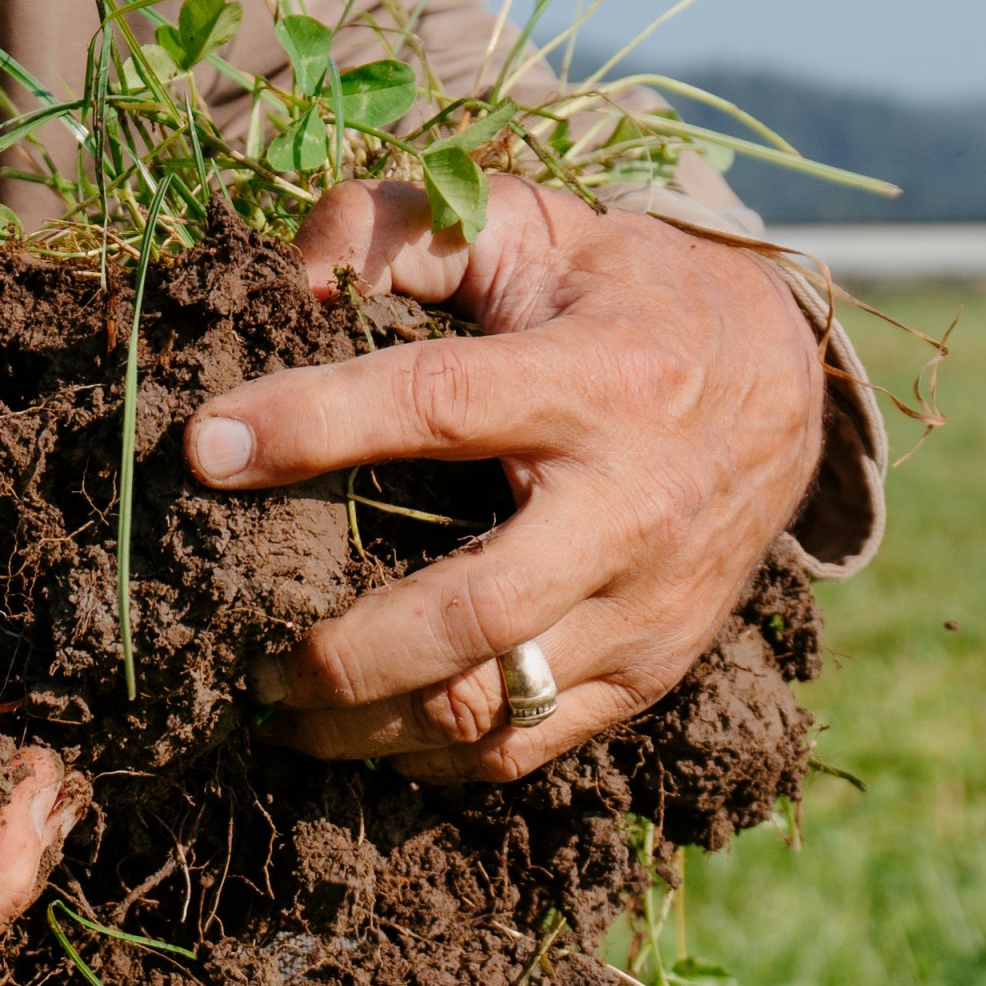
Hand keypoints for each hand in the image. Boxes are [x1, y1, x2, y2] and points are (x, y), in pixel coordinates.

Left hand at [182, 175, 827, 786]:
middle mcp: (632, 507)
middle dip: (342, 652)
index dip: (315, 425)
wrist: (780, 387)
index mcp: (599, 378)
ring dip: (365, 724)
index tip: (206, 447)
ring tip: (279, 709)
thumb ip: (405, 228)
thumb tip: (290, 274)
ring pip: (492, 704)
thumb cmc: (619, 299)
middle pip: (472, 612)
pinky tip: (363, 733)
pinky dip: (429, 757)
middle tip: (243, 654)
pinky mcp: (653, 673)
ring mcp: (648, 607)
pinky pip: (526, 747)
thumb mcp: (530, 228)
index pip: (440, 404)